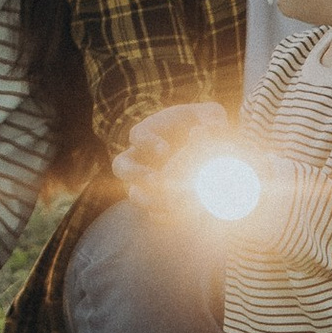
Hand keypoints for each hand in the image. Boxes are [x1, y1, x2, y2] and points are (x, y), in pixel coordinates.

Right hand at [113, 101, 236, 212]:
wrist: (210, 151)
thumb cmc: (204, 127)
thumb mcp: (209, 115)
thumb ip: (210, 118)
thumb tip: (204, 130)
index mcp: (149, 133)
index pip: (137, 136)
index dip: (146, 143)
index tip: (164, 150)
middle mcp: (141, 158)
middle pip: (121, 167)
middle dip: (135, 174)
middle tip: (158, 180)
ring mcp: (146, 181)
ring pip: (134, 194)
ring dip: (148, 201)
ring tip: (170, 203)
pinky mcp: (160, 201)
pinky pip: (153, 213)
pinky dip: (165, 216)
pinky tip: (183, 215)